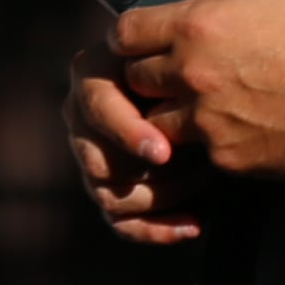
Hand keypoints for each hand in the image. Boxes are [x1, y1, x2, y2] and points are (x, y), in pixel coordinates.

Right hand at [64, 47, 204, 243]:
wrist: (196, 81)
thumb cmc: (190, 63)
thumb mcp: (179, 55)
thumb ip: (168, 74)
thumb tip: (167, 131)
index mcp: (90, 76)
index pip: (99, 110)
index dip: (128, 134)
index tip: (164, 153)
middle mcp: (80, 116)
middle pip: (100, 163)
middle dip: (155, 173)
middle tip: (202, 167)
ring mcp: (90, 155)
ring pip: (111, 197)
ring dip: (163, 197)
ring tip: (205, 180)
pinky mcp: (107, 189)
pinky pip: (122, 223)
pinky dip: (158, 229)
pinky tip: (193, 225)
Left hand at [113, 0, 284, 183]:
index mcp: (198, 24)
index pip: (125, 32)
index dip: (131, 34)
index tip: (146, 38)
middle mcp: (192, 74)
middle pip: (135, 78)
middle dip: (150, 73)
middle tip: (174, 70)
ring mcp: (208, 121)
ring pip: (157, 121)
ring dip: (170, 113)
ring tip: (196, 105)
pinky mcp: (230, 158)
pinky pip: (196, 153)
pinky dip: (203, 144)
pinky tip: (226, 130)